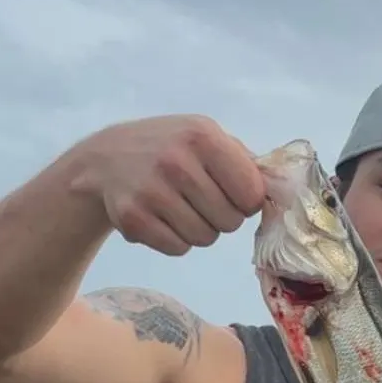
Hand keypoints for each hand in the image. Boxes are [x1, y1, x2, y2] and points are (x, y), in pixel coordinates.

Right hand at [81, 115, 265, 255]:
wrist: (105, 159)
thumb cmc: (169, 147)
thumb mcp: (204, 134)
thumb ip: (242, 159)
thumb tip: (276, 190)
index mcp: (202, 136)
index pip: (252, 192)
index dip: (248, 200)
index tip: (235, 194)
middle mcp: (177, 162)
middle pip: (231, 221)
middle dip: (224, 217)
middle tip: (205, 202)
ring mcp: (152, 191)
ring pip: (206, 238)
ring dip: (201, 230)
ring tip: (183, 209)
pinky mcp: (133, 218)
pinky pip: (178, 248)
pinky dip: (177, 240)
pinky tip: (163, 218)